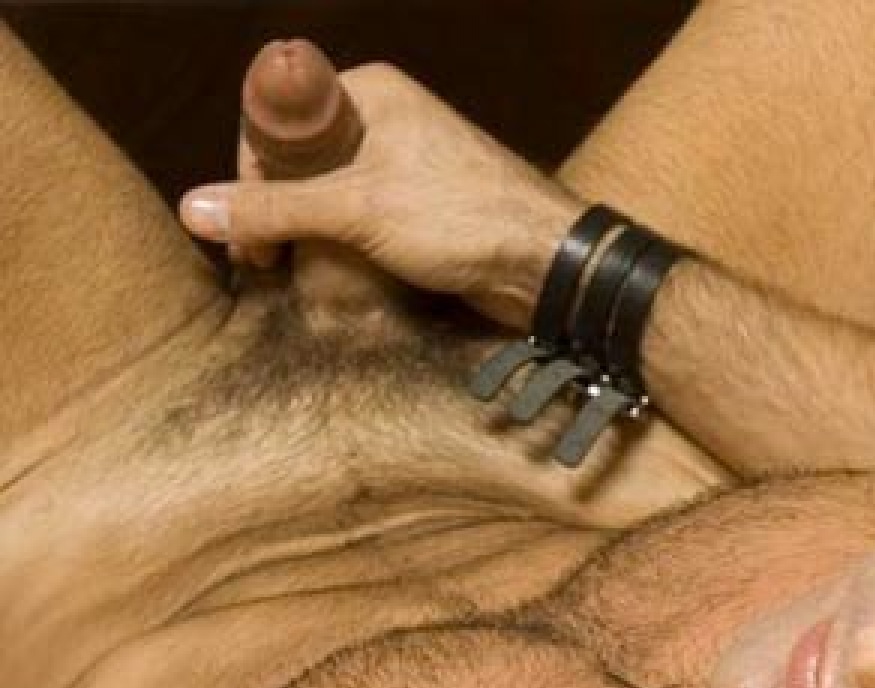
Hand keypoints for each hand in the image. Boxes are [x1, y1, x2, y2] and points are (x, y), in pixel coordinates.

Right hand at [179, 42, 586, 329]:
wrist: (548, 264)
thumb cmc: (462, 217)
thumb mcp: (357, 208)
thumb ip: (275, 207)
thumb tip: (195, 208)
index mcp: (371, 93)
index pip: (279, 120)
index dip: (250, 172)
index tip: (241, 226)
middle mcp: (388, 120)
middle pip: (300, 160)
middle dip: (274, 209)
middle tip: (259, 262)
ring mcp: (407, 164)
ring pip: (330, 194)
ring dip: (305, 232)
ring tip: (286, 273)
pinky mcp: (423, 207)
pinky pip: (361, 219)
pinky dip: (340, 244)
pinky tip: (327, 275)